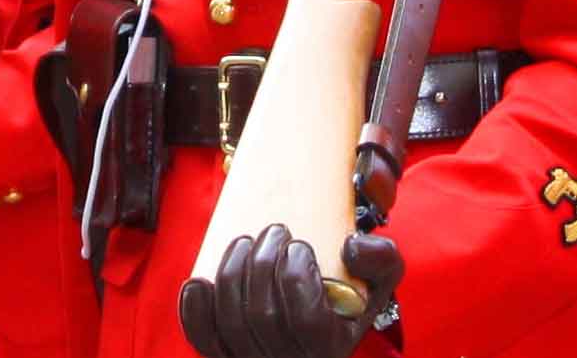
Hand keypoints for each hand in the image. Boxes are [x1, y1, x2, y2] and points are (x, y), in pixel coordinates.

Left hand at [177, 223, 402, 357]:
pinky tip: (200, 281)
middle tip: (273, 230)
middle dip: (261, 265)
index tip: (298, 244)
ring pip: (231, 324)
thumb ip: (382, 258)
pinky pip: (204, 340)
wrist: (319, 313)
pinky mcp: (226, 355)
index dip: (296, 278)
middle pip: (263, 318)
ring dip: (231, 274)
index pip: (307, 321)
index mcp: (331, 346)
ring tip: (244, 241)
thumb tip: (350, 249)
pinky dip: (195, 309)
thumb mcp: (380, 276)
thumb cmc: (348, 291)